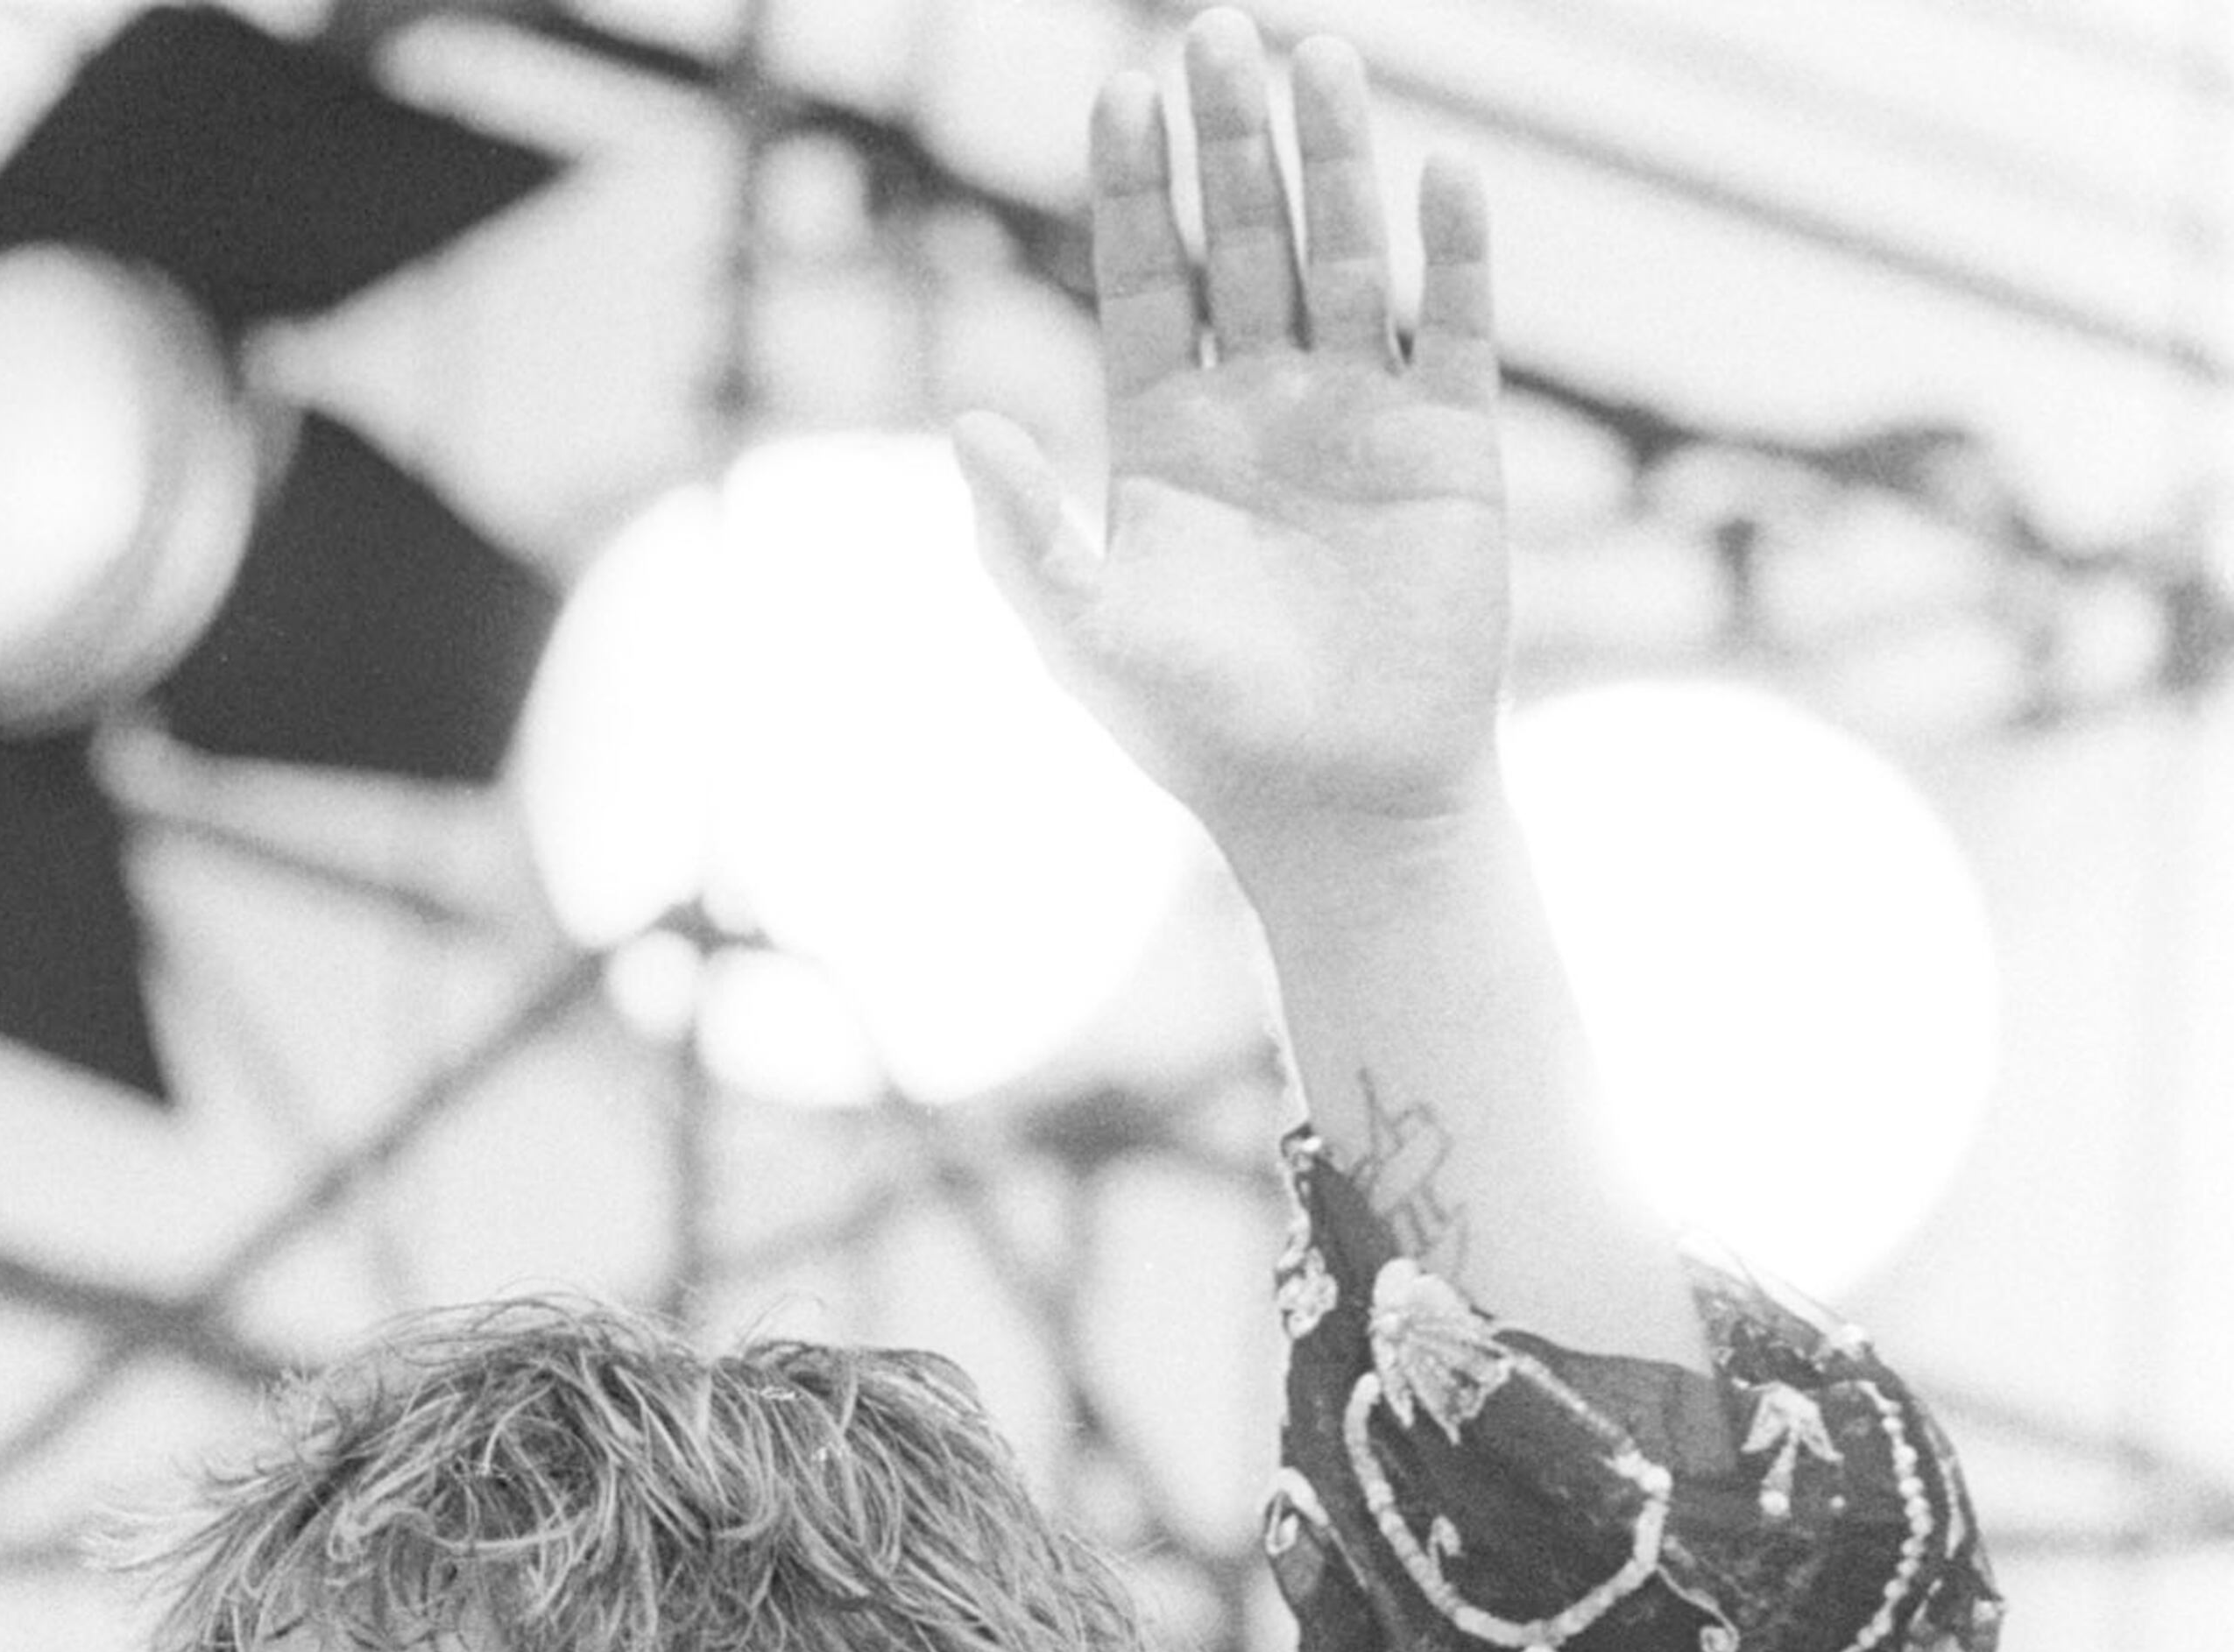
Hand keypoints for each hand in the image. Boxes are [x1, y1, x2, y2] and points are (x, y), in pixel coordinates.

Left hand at [958, 17, 1509, 887]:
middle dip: (1229, 140)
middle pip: (1242, 239)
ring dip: (1333, 158)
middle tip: (1216, 31)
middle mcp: (1262, 406)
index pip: (1145, 278)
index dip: (1133, 187)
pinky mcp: (1451, 450)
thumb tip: (963, 426)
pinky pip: (1453, 325)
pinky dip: (1451, 251)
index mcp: (1166, 439)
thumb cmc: (1202, 738)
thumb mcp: (1089, 639)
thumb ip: (1023, 538)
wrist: (1340, 809)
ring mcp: (1361, 417)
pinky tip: (1440, 173)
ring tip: (1319, 56)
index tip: (1120, 90)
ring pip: (1344, 254)